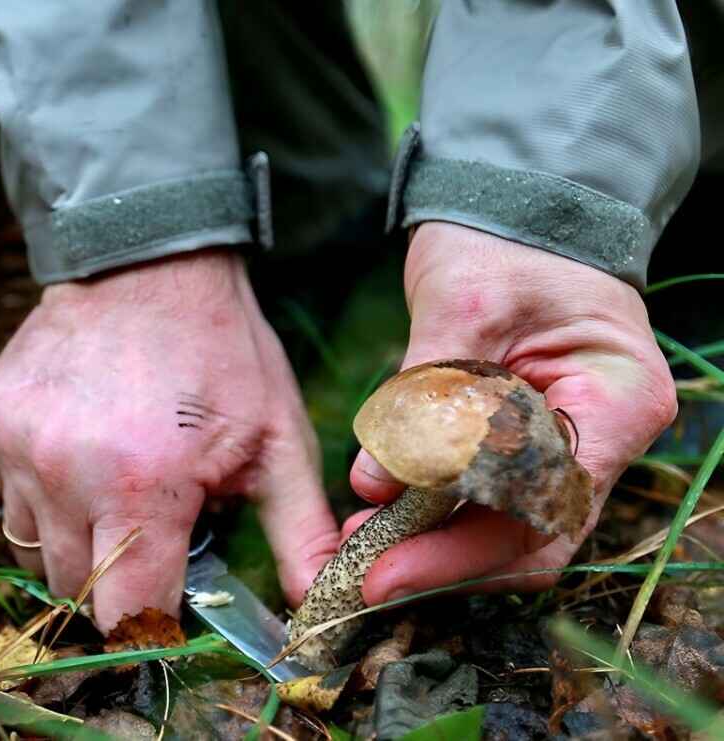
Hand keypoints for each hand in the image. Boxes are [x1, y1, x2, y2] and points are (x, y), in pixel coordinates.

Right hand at [0, 249, 338, 629]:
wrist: (145, 261)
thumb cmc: (221, 352)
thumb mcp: (277, 438)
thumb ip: (298, 532)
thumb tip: (319, 607)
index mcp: (143, 485)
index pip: (126, 613)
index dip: (152, 626)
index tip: (172, 610)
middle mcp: (64, 472)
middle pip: (77, 590)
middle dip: (119, 580)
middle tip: (156, 528)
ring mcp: (16, 446)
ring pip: (37, 550)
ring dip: (79, 541)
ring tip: (119, 484)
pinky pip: (10, 498)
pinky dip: (46, 496)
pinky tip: (81, 450)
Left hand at [348, 222, 676, 603]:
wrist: (515, 207)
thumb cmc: (503, 242)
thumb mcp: (459, 308)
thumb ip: (421, 400)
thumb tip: (374, 486)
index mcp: (616, 401)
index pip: (542, 510)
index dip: (462, 553)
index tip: (386, 570)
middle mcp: (606, 437)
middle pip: (531, 537)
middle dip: (445, 563)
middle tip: (365, 574)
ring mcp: (572, 444)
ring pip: (510, 529)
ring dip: (438, 546)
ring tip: (363, 545)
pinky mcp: (529, 443)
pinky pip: (490, 498)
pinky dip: (439, 515)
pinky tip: (383, 516)